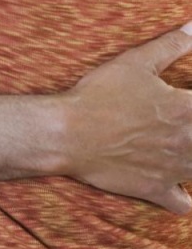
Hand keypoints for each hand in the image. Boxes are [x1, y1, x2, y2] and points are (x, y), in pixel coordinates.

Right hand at [60, 23, 191, 212]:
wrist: (69, 133)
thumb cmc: (101, 94)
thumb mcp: (135, 62)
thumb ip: (171, 45)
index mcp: (188, 109)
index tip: (187, 100)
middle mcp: (189, 143)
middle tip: (186, 125)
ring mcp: (175, 170)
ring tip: (184, 145)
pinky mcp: (156, 189)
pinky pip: (184, 203)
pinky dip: (186, 198)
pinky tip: (183, 190)